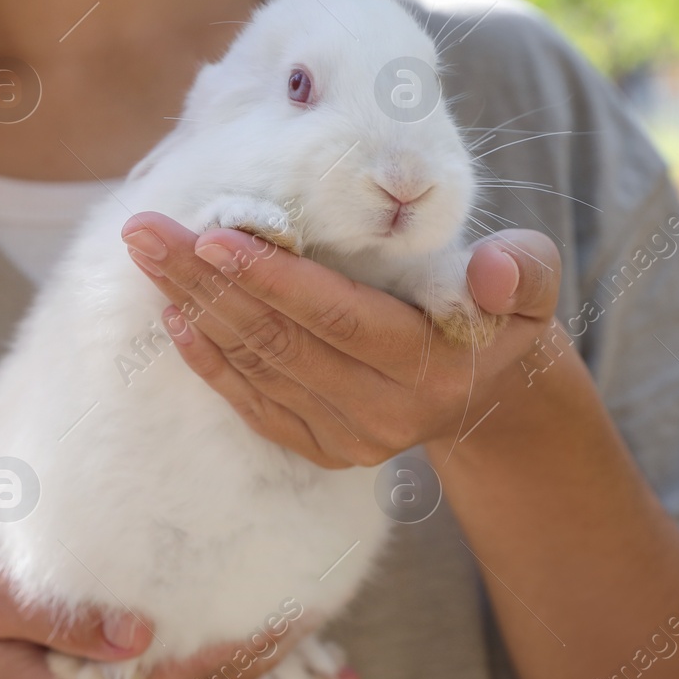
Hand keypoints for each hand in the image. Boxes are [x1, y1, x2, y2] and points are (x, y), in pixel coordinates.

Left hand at [119, 214, 562, 467]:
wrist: (493, 392)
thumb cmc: (502, 314)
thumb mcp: (533, 284)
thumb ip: (522, 269)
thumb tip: (492, 271)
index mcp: (432, 366)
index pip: (339, 318)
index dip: (274, 279)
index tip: (214, 233)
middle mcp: (385, 413)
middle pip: (280, 341)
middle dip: (206, 281)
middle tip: (146, 230)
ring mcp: (349, 439)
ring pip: (257, 368)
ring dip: (195, 308)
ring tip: (149, 254)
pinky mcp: (321, 449)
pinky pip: (253, 404)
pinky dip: (209, 359)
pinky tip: (174, 313)